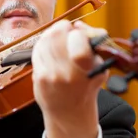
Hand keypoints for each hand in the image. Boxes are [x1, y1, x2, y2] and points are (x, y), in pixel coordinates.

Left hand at [31, 20, 107, 137]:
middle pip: (56, 33)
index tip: (78, 35)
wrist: (69, 112)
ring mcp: (51, 75)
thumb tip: (77, 25)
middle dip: (62, 29)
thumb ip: (94, 42)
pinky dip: (43, 46)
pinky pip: (37, 51)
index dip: (77, 32)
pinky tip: (49, 52)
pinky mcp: (38, 77)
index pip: (77, 37)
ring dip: (51, 36)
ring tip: (57, 42)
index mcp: (87, 69)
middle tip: (66, 33)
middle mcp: (67, 73)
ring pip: (44, 39)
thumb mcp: (100, 66)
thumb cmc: (86, 87)